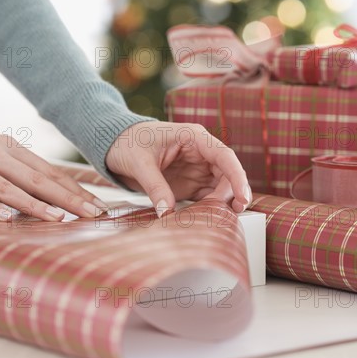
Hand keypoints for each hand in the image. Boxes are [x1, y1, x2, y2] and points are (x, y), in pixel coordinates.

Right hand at [0, 126, 107, 220]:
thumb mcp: (0, 154)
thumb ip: (24, 171)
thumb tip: (61, 193)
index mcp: (12, 149)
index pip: (50, 172)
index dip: (74, 189)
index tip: (97, 205)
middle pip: (36, 179)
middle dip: (67, 198)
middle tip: (91, 214)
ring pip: (7, 187)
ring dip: (34, 204)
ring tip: (58, 218)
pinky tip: (6, 219)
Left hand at [105, 121, 250, 216]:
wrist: (114, 144)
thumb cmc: (127, 142)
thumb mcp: (139, 163)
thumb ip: (155, 187)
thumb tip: (167, 212)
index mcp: (193, 138)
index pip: (224, 156)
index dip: (237, 176)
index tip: (242, 196)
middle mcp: (200, 153)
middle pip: (227, 174)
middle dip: (232, 194)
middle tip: (229, 214)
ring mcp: (196, 169)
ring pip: (220, 187)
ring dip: (221, 203)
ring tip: (218, 219)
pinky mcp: (189, 183)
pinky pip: (205, 197)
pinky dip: (208, 208)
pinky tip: (205, 219)